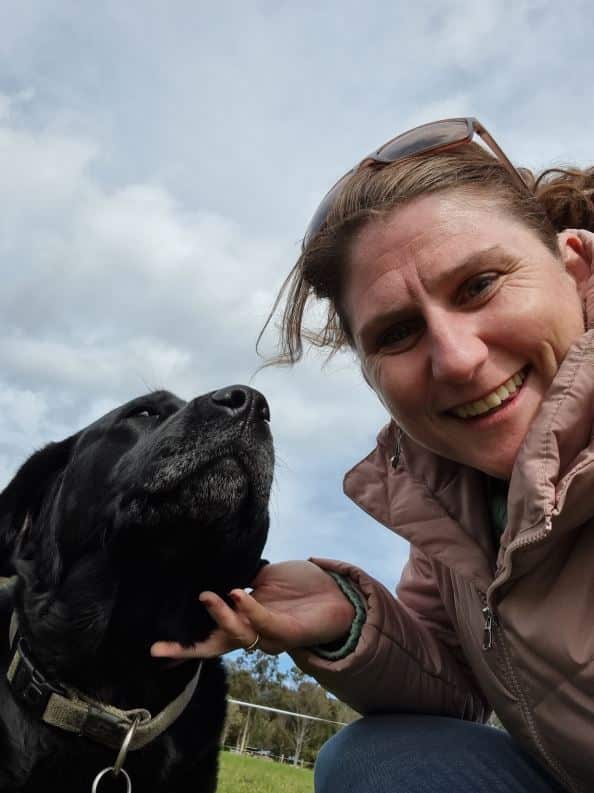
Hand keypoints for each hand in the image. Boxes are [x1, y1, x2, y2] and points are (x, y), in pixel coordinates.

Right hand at [150, 560, 355, 658]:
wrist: (338, 592)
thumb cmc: (301, 586)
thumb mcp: (265, 577)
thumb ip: (244, 577)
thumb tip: (218, 568)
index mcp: (244, 621)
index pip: (209, 635)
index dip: (184, 644)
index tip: (154, 650)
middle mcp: (253, 634)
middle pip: (214, 648)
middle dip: (187, 650)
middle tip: (159, 649)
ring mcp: (270, 636)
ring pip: (238, 634)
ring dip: (220, 616)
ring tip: (208, 595)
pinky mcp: (288, 631)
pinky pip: (263, 622)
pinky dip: (248, 609)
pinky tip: (237, 593)